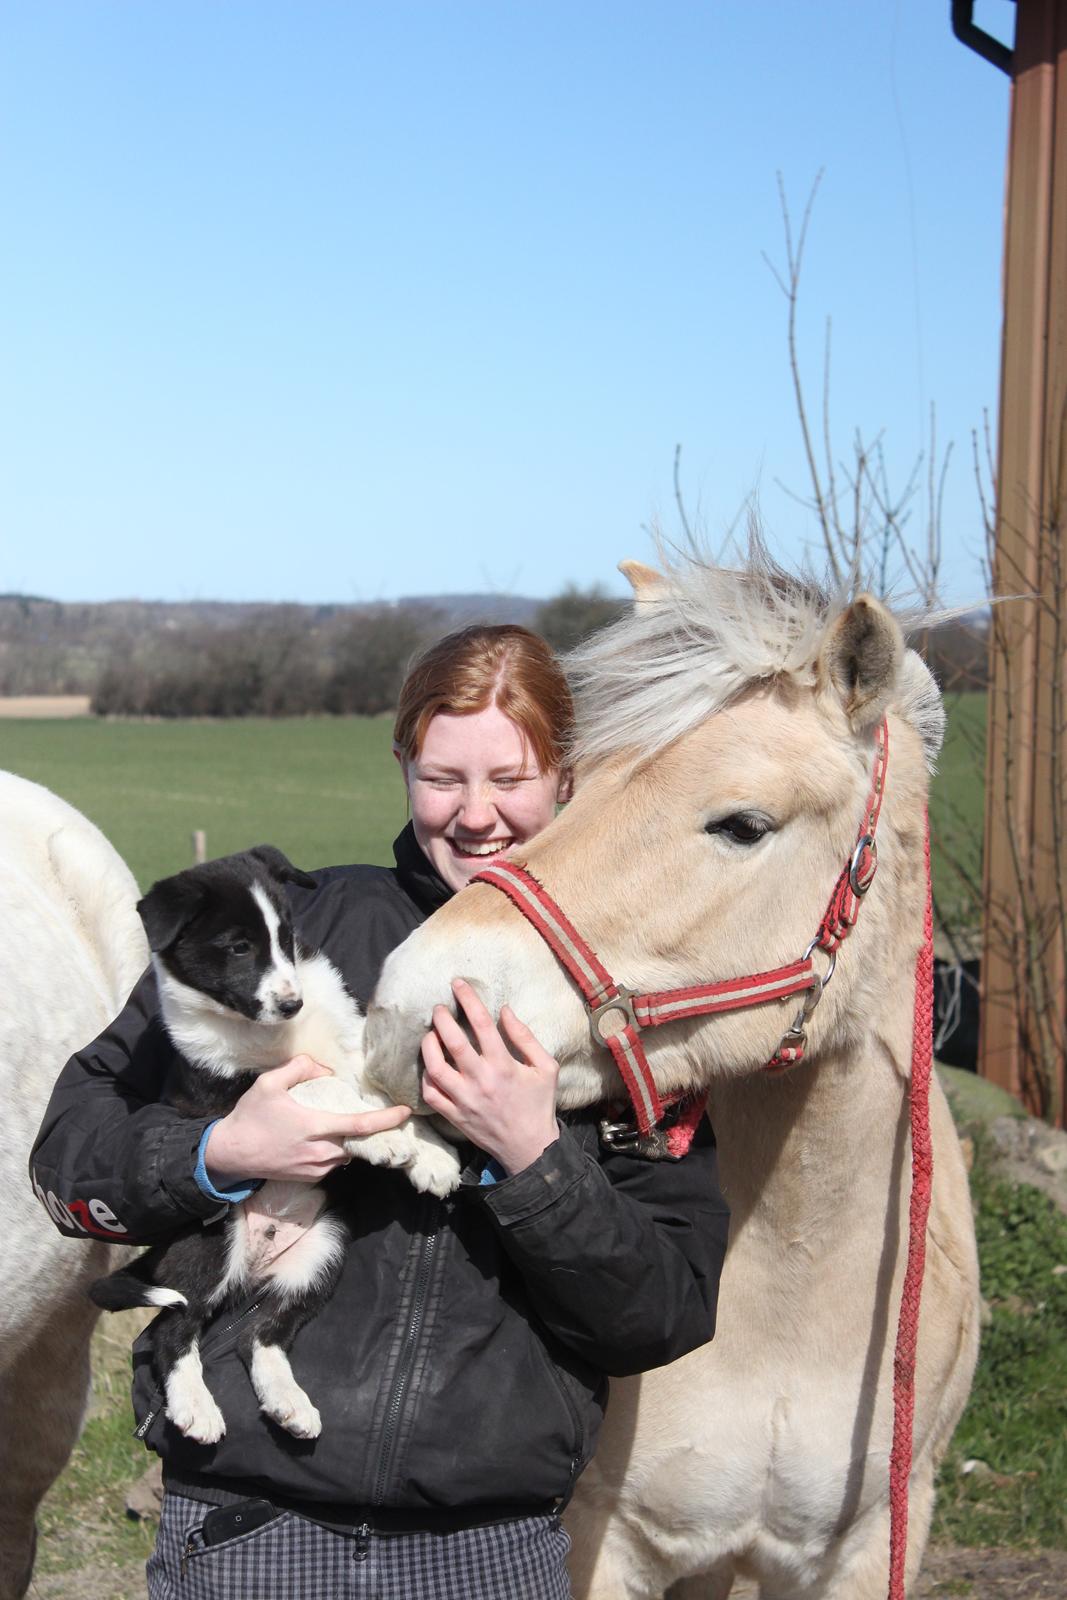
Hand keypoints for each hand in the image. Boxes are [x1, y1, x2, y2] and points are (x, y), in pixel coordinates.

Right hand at [205, 1055, 411, 1184]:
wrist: (230, 1154)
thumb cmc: (250, 1117)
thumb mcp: (269, 1083)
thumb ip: (300, 1068)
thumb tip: (325, 1069)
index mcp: (313, 1127)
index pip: (359, 1125)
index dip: (386, 1119)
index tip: (404, 1112)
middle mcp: (319, 1152)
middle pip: (359, 1142)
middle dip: (372, 1131)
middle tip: (382, 1117)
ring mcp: (315, 1169)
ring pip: (347, 1153)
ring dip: (351, 1140)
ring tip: (345, 1124)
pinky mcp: (310, 1178)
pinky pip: (334, 1163)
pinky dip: (337, 1150)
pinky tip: (326, 1138)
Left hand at [420, 979, 559, 1175]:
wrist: (530, 1148)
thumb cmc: (539, 1104)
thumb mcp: (546, 1067)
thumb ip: (526, 1037)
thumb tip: (505, 1010)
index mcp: (503, 1065)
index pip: (481, 1023)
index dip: (468, 999)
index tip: (458, 984)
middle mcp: (480, 1080)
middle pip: (452, 1042)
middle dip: (442, 1018)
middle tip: (439, 1008)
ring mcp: (464, 1099)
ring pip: (435, 1067)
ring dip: (429, 1045)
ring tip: (430, 1034)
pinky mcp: (454, 1115)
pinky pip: (431, 1093)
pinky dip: (426, 1076)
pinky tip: (430, 1065)